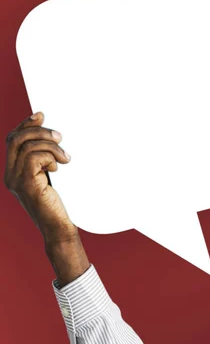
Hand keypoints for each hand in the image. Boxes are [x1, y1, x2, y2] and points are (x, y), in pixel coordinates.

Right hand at [4, 112, 75, 243]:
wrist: (60, 228)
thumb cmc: (60, 202)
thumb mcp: (51, 176)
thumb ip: (45, 159)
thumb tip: (53, 135)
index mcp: (13, 170)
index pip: (12, 139)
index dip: (25, 124)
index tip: (41, 115)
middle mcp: (9, 174)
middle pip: (17, 138)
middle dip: (40, 131)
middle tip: (61, 138)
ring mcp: (16, 180)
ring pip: (28, 146)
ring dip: (51, 146)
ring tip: (66, 158)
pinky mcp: (27, 185)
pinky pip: (35, 158)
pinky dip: (50, 156)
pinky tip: (60, 167)